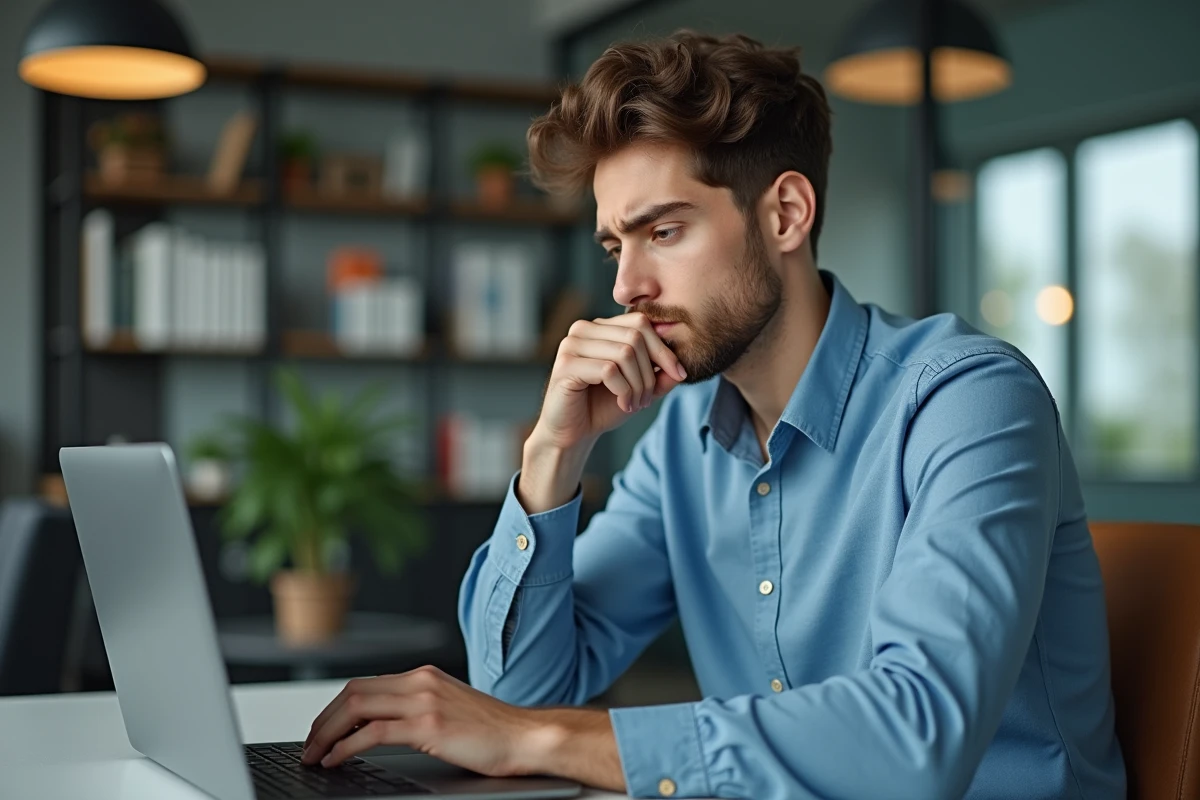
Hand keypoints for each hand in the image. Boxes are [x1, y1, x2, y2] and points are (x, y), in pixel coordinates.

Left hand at [301, 666, 539, 775]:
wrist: (528, 736)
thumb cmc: (495, 731)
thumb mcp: (450, 709)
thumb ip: (419, 708)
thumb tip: (382, 725)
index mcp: (425, 676)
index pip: (365, 684)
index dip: (334, 708)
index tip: (322, 731)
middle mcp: (421, 682)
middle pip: (352, 692)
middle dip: (322, 720)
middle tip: (309, 744)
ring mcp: (424, 701)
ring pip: (355, 708)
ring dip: (326, 733)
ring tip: (314, 755)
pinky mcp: (428, 726)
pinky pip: (372, 733)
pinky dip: (345, 747)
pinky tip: (336, 760)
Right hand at [534, 312, 686, 450]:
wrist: (572, 433)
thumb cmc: (602, 407)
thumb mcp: (639, 389)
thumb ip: (660, 376)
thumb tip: (683, 366)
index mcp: (600, 327)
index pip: (640, 322)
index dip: (664, 349)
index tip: (679, 374)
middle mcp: (584, 329)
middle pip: (635, 336)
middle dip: (650, 372)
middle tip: (647, 399)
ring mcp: (572, 344)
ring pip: (624, 353)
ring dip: (638, 385)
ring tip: (635, 404)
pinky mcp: (566, 364)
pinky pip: (609, 370)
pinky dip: (623, 391)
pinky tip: (622, 404)